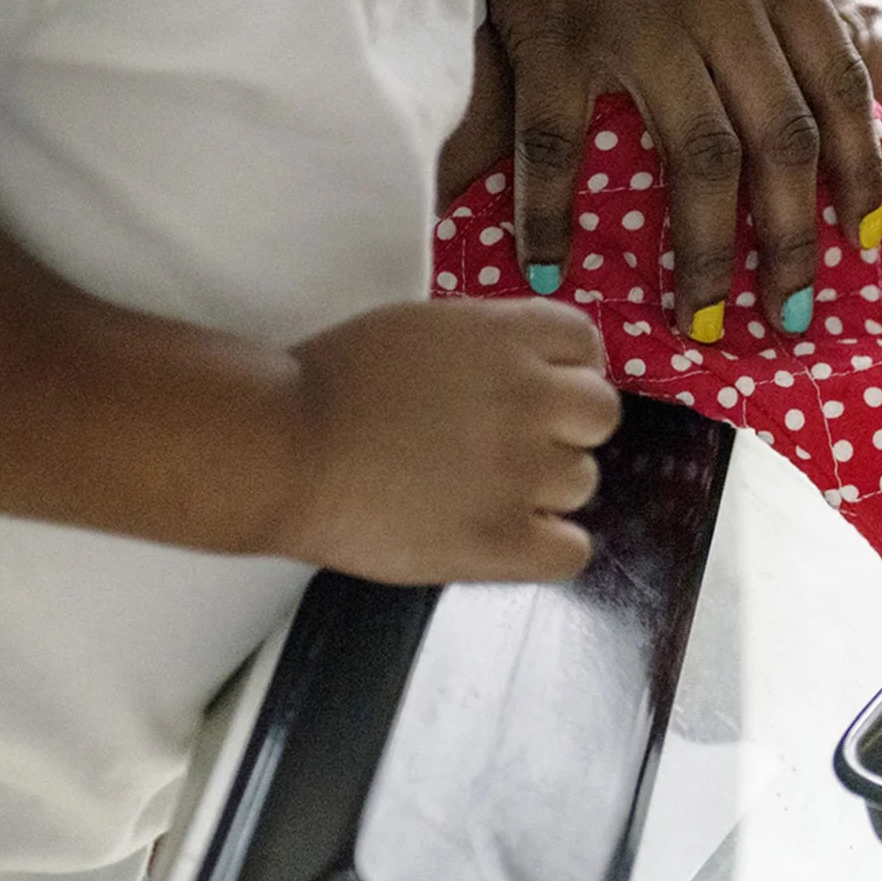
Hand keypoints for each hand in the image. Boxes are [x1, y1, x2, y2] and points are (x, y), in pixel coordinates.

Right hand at [280, 298, 620, 584]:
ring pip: (582, 482)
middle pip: (599, 415)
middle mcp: (529, 399)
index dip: (566, 369)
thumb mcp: (424, 330)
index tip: (537, 390)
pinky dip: (548, 546)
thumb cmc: (333, 385)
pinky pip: (572, 550)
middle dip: (564, 428)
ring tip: (481, 489)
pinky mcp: (503, 539)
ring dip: (544, 488)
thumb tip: (537, 372)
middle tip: (511, 444)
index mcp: (506, 337)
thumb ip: (490, 346)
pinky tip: (508, 536)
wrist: (282, 450)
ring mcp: (521, 472)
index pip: (585, 343)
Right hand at [446, 0, 881, 337]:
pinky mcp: (555, 21)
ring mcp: (641, 9)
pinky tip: (557, 264)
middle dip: (793, 243)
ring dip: (706, 255)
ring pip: (699, 159)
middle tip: (792, 316)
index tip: (864, 241)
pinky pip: (566, 143)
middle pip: (783, 143)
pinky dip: (558, 213)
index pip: (842, 90)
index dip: (860, 175)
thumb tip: (802, 77)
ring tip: (704, 322)